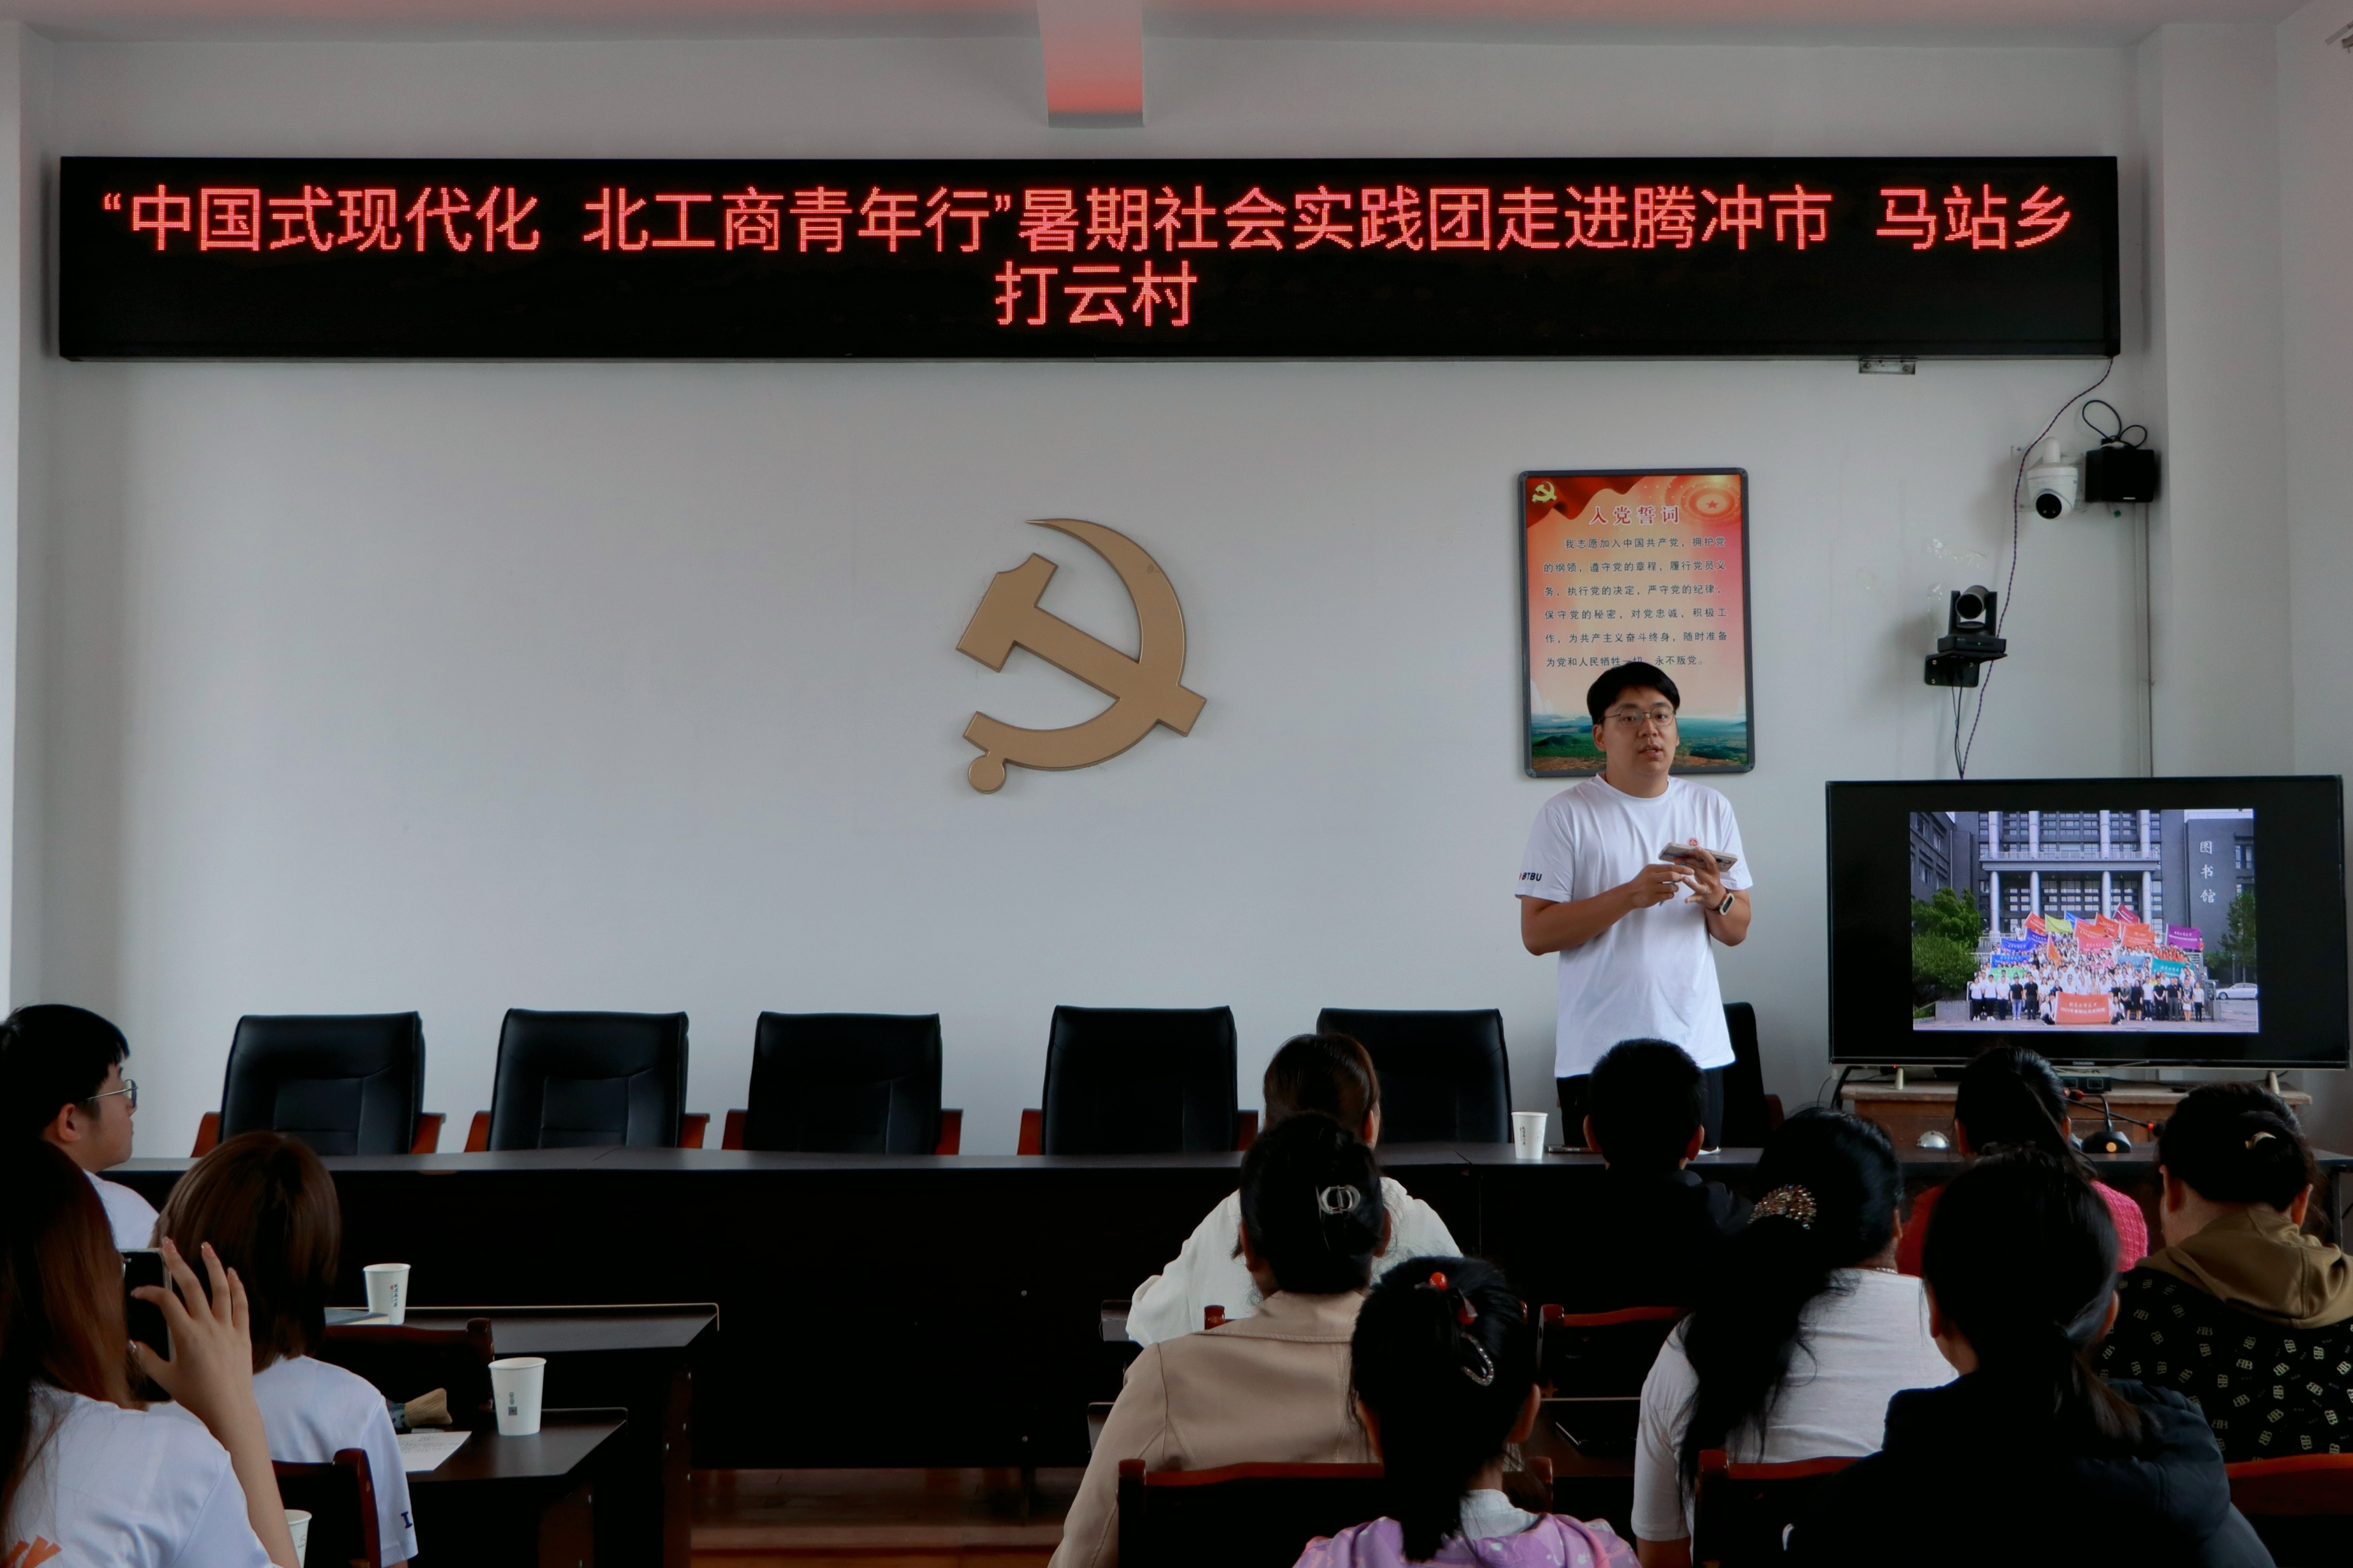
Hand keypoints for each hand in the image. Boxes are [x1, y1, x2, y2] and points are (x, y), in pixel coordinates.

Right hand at [131, 1239, 263, 1446]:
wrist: (230, 1407)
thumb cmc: (196, 1395)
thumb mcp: (164, 1379)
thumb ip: (147, 1358)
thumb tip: (133, 1342)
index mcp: (186, 1335)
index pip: (166, 1301)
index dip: (150, 1291)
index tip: (138, 1291)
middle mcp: (208, 1325)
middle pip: (192, 1285)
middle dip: (177, 1262)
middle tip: (168, 1243)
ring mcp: (228, 1327)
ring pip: (221, 1288)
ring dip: (212, 1265)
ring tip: (205, 1246)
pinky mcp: (243, 1332)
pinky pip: (241, 1303)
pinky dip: (236, 1285)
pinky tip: (231, 1272)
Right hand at [1622, 862, 1691, 909]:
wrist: (1630, 894)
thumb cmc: (1642, 882)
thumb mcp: (1649, 872)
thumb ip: (1662, 870)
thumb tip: (1679, 870)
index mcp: (1651, 869)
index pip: (1670, 867)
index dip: (1682, 869)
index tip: (1691, 871)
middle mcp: (1651, 877)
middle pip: (1672, 875)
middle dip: (1679, 877)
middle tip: (1681, 879)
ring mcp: (1652, 888)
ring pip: (1672, 887)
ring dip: (1675, 888)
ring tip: (1672, 888)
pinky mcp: (1653, 898)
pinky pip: (1669, 896)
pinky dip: (1671, 895)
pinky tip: (1666, 894)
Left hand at [1675, 840, 1726, 908]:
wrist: (1718, 898)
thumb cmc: (1710, 880)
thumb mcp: (1709, 872)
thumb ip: (1701, 864)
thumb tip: (1687, 853)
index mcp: (1714, 872)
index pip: (1711, 861)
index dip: (1705, 854)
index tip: (1697, 848)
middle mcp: (1712, 880)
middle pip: (1700, 872)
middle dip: (1688, 866)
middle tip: (1678, 860)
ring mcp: (1707, 890)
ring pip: (1698, 886)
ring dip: (1690, 882)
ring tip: (1683, 878)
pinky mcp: (1702, 898)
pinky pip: (1696, 898)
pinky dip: (1691, 899)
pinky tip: (1685, 900)